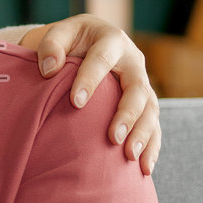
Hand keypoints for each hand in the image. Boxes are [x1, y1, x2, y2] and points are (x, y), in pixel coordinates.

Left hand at [22, 15, 160, 174]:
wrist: (86, 43)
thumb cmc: (69, 42)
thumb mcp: (59, 34)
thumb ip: (50, 46)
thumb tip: (49, 69)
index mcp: (111, 40)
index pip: (102, 59)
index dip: (90, 80)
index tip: (76, 103)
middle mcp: (133, 60)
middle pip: (137, 88)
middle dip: (127, 114)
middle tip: (113, 138)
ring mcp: (142, 82)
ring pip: (151, 109)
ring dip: (143, 133)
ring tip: (130, 157)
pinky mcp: (145, 101)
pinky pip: (154, 124)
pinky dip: (152, 146)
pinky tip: (144, 167)